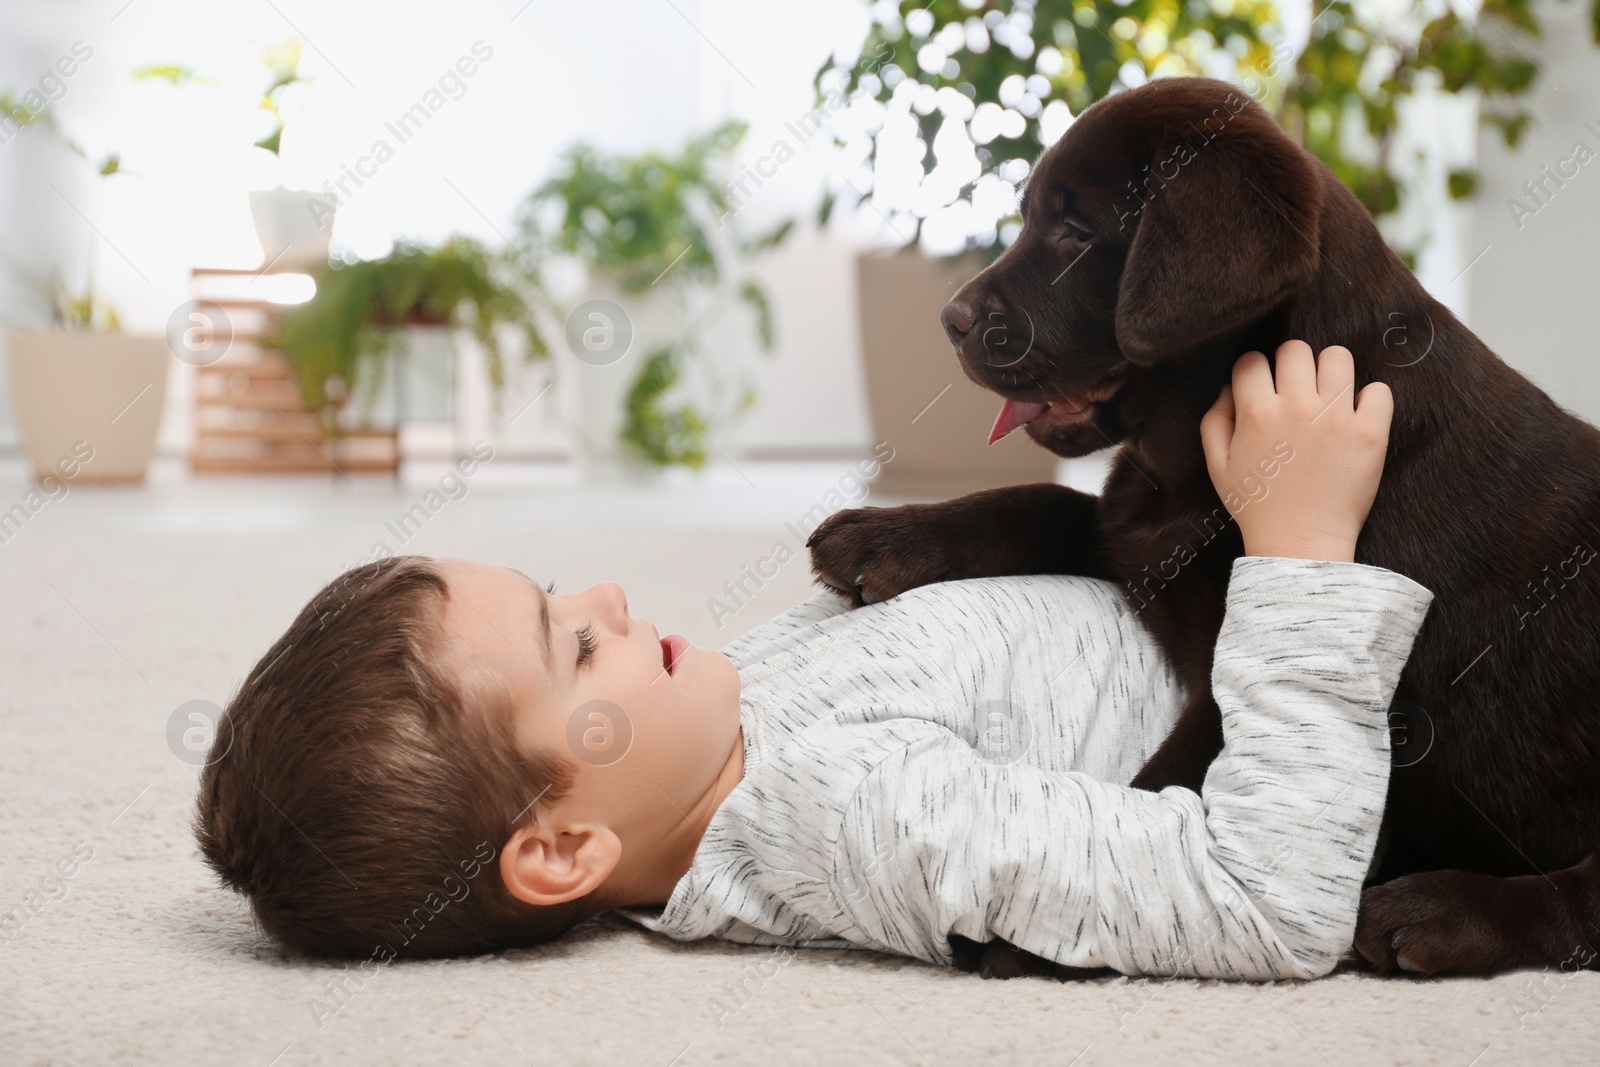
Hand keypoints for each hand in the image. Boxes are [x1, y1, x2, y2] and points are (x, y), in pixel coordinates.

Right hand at [1200, 339, 1392, 561]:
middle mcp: (1296, 408)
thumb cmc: (1257, 506)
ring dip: (1330, 372)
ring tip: (1327, 396)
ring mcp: (1336, 418)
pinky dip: (1369, 399)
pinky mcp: (1370, 434)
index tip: (1261, 387)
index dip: (1253, 371)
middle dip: (1291, 365)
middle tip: (1295, 390)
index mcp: (1256, 413)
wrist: (1300, 544)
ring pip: (1338, 358)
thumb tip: (1230, 388)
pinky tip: (1356, 417)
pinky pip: (1379, 390)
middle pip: (1296, 349)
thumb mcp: (1218, 466)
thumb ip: (1215, 420)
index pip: (1252, 360)